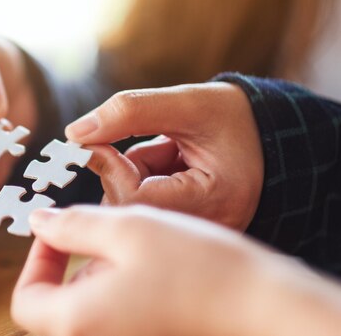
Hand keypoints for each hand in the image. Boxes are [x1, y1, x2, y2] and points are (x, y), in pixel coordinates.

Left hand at [11, 205, 340, 335]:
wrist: (260, 305)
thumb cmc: (197, 268)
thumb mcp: (127, 228)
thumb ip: (73, 225)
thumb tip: (39, 222)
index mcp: (79, 321)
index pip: (24, 301)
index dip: (34, 261)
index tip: (58, 231)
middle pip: (54, 306)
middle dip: (68, 264)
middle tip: (98, 233)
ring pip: (84, 308)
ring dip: (94, 273)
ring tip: (133, 246)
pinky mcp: (144, 333)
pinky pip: (111, 314)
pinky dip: (116, 287)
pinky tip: (148, 266)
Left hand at [65, 82, 263, 229]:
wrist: (265, 137)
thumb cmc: (234, 117)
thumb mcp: (188, 103)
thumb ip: (131, 112)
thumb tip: (74, 133)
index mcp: (216, 199)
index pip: (136, 199)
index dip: (111, 167)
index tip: (101, 139)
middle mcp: (205, 230)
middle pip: (129, 210)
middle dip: (125, 169)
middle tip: (153, 143)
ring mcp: (194, 236)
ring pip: (130, 210)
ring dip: (134, 173)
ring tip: (171, 154)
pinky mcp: (183, 232)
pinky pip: (141, 210)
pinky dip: (143, 181)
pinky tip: (170, 167)